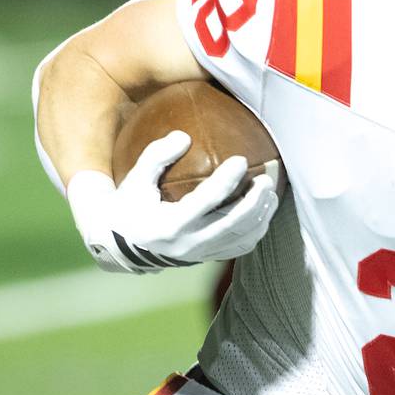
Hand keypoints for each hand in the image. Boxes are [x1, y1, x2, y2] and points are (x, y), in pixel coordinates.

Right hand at [67, 131, 278, 272]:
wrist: (123, 243)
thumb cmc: (130, 204)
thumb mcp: (135, 179)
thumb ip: (157, 156)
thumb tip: (184, 137)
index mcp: (169, 225)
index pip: (206, 201)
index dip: (227, 180)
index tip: (241, 160)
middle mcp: (188, 244)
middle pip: (232, 224)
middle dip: (254, 202)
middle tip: (266, 179)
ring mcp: (200, 255)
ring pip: (240, 239)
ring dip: (261, 216)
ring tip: (271, 192)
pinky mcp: (207, 258)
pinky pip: (239, 248)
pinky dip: (256, 230)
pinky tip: (264, 211)